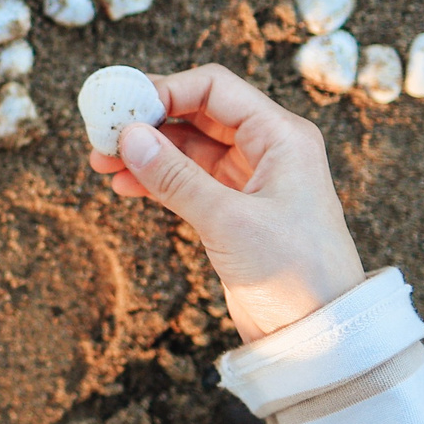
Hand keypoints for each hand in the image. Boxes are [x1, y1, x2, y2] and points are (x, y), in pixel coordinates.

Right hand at [86, 64, 365, 342]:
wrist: (320, 334)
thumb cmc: (293, 272)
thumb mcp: (229, 220)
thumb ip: (175, 176)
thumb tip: (129, 136)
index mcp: (281, 136)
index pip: (214, 88)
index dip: (166, 90)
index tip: (123, 107)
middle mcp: (268, 150)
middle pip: (198, 114)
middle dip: (149, 122)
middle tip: (103, 134)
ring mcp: (251, 181)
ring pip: (188, 149)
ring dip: (147, 152)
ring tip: (103, 163)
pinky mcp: (236, 212)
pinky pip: (189, 181)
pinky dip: (157, 180)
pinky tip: (124, 185)